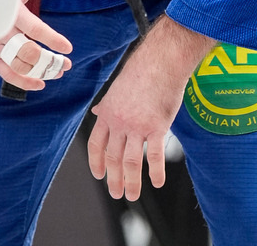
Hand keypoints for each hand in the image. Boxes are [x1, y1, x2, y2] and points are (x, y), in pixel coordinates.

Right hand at [0, 0, 72, 91]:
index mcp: (12, 11)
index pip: (35, 29)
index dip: (52, 40)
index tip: (67, 47)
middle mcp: (2, 29)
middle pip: (29, 51)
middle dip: (50, 61)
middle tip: (66, 64)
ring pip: (19, 65)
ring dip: (40, 72)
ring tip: (57, 73)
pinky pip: (6, 73)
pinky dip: (22, 82)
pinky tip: (39, 83)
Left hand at [87, 16, 215, 200]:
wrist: (160, 61)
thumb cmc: (142, 71)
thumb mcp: (117, 88)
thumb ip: (107, 105)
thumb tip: (97, 113)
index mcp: (107, 111)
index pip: (96, 143)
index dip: (96, 162)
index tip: (98, 175)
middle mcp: (119, 121)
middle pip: (112, 157)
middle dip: (113, 178)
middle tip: (116, 192)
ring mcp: (137, 126)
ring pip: (130, 162)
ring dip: (131, 182)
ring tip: (132, 195)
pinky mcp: (157, 127)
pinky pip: (154, 156)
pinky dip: (155, 172)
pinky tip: (157, 182)